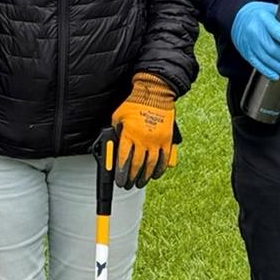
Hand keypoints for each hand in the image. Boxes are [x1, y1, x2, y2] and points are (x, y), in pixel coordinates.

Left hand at [109, 72, 177, 188]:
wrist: (154, 94)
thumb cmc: (134, 104)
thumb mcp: (118, 117)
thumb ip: (116, 132)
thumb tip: (112, 145)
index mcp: (129, 134)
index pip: (123, 159)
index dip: (121, 172)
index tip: (119, 180)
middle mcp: (143, 140)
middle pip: (136, 165)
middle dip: (131, 178)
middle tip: (127, 185)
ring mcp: (156, 141)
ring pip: (150, 165)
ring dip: (144, 177)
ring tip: (139, 183)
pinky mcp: (166, 140)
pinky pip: (164, 159)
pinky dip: (159, 169)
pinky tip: (155, 175)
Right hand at [232, 0, 279, 79]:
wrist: (239, 18)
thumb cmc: (260, 14)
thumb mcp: (272, 10)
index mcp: (263, 18)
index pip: (276, 31)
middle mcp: (255, 31)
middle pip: (272, 48)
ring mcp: (249, 43)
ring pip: (266, 59)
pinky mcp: (246, 52)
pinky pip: (257, 64)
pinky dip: (267, 72)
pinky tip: (276, 76)